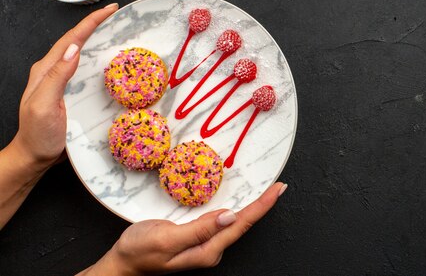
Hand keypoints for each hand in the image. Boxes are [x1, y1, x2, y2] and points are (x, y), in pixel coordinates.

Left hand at [0, 3, 117, 228]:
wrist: (35, 157)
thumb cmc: (38, 134)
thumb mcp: (44, 105)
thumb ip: (57, 77)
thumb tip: (73, 49)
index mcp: (46, 70)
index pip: (71, 39)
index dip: (91, 22)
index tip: (111, 9)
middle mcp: (54, 71)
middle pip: (77, 40)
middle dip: (96, 24)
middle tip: (117, 14)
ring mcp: (62, 81)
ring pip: (82, 52)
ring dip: (99, 38)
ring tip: (118, 29)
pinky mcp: (71, 91)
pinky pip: (87, 68)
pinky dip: (99, 57)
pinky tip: (111, 59)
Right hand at [80, 182, 287, 274]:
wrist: (122, 263)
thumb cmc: (139, 251)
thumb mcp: (166, 238)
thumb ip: (199, 228)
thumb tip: (230, 215)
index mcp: (206, 250)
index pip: (241, 224)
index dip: (261, 206)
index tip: (277, 190)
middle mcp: (210, 249)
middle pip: (242, 223)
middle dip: (262, 205)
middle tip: (278, 187)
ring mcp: (205, 245)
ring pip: (234, 222)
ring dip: (252, 206)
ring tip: (267, 192)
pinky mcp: (198, 238)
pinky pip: (223, 221)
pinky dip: (236, 208)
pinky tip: (240, 202)